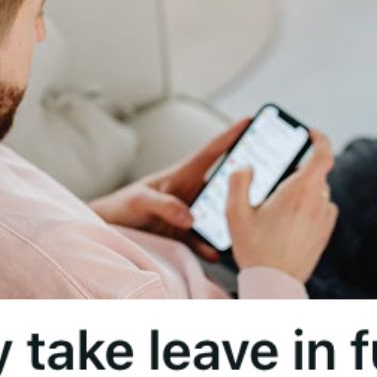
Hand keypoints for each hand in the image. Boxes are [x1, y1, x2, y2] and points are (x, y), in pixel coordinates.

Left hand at [89, 117, 250, 260]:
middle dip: (244, 181)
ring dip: (232, 219)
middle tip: (268, 178)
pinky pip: (203, 242)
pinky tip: (216, 255)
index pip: (210, 152)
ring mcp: (190, 215)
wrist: (109, 231)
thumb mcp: (140, 200)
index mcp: (182, 176)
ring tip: (246, 224)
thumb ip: (164, 205)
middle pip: (224, 184)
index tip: (249, 121)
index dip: (230, 136)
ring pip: (219, 214)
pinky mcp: (184, 236)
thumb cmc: (122, 206)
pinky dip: (211, 248)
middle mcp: (191, 193)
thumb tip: (190, 218)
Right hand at [225, 129, 337, 282]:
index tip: (311, 134)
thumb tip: (246, 167)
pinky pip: (321, 209)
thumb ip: (238, 181)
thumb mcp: (235, 213)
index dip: (320, 139)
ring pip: (317, 192)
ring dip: (302, 192)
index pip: (323, 154)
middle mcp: (318, 202)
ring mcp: (325, 218)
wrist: (275, 284)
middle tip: (275, 183)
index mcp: (300, 190)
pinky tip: (288, 223)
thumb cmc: (255, 249)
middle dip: (297, 173)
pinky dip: (308, 208)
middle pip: (315, 174)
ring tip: (277, 209)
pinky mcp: (326, 233)